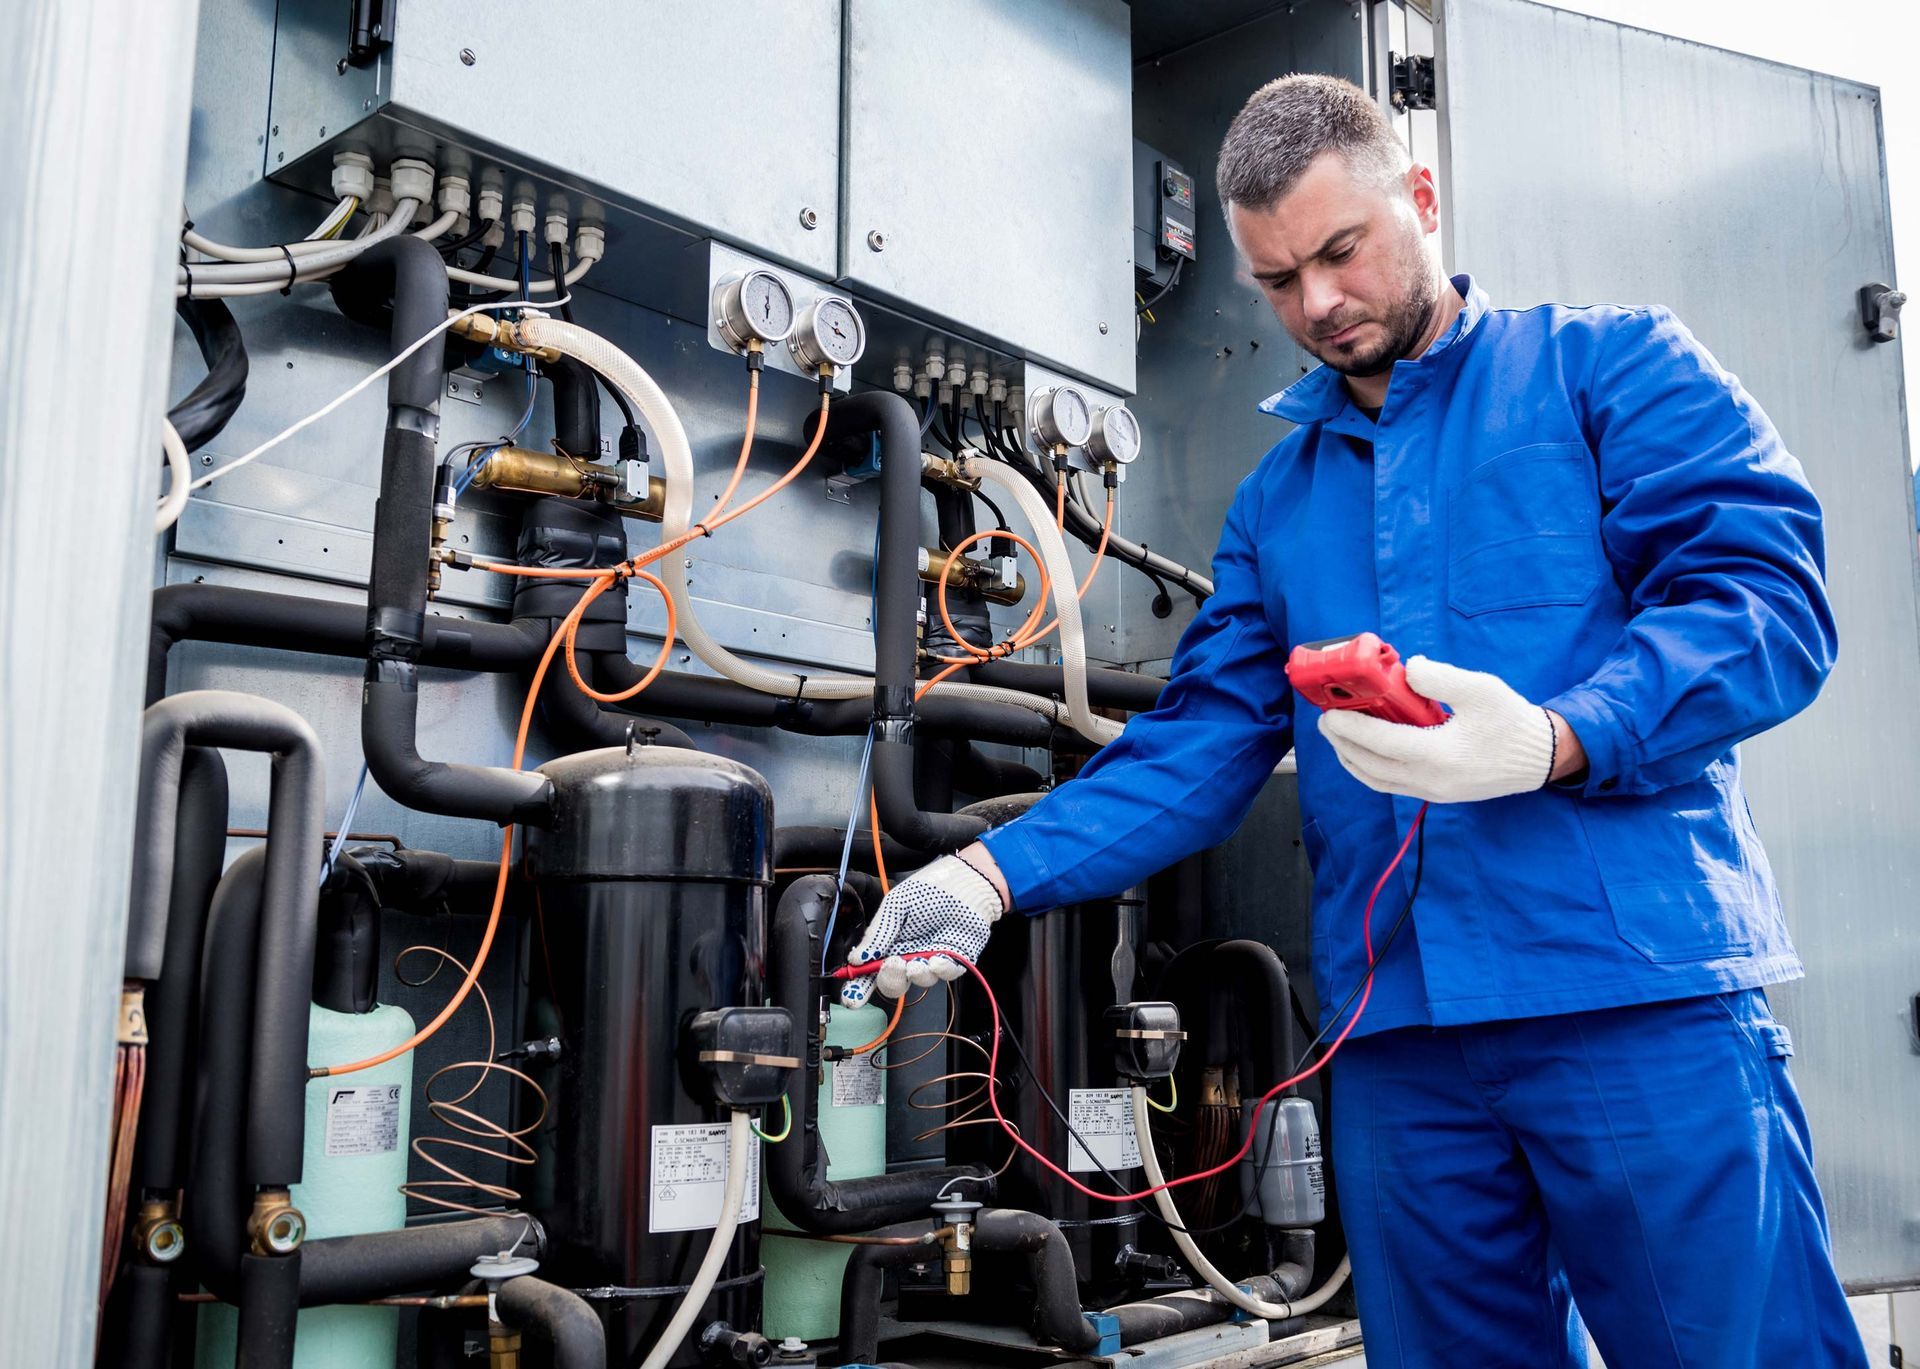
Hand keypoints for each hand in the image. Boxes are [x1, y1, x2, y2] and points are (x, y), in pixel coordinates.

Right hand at [839, 854, 1005, 1007]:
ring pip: (920, 981)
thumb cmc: (928, 890)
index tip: (852, 997)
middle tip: (893, 965)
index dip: (860, 986)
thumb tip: (856, 959)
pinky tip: (938, 960)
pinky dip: (940, 971)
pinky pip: (945, 975)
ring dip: (916, 974)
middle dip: (890, 980)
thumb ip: (877, 934)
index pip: (870, 970)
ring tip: (916, 962)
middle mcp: (909, 954)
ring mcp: (931, 959)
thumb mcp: (895, 906)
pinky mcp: (955, 961)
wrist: (964, 882)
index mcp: (890, 942)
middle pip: (894, 982)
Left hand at [1317, 656, 1557, 802]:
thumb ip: (1440, 677)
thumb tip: (1408, 670)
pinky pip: (1391, 785)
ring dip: (1352, 759)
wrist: (1541, 756)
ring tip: (1338, 736)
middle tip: (1326, 720)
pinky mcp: (1437, 793)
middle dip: (1342, 743)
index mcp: (1440, 755)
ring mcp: (1433, 791)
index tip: (1329, 714)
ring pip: (1377, 780)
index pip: (1381, 743)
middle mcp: (1431, 780)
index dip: (1350, 728)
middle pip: (1370, 766)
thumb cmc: (1512, 721)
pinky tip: (1364, 750)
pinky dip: (1369, 769)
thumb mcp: (1481, 688)